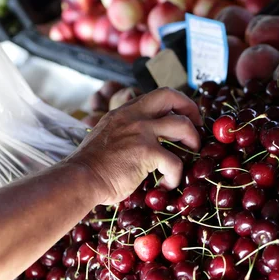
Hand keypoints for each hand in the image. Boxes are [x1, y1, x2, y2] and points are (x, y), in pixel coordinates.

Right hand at [66, 87, 201, 204]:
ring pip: (183, 126)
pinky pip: (175, 162)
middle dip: (191, 109)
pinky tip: (168, 184)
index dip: (177, 103)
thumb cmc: (92, 165)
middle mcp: (134, 116)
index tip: (185, 116)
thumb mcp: (108, 135)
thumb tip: (145, 139)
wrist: (80, 179)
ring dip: (193, 140)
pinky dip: (176, 176)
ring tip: (191, 155)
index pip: (158, 95)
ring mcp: (141, 132)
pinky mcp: (147, 152)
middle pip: (171, 96)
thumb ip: (126, 130)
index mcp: (125, 111)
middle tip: (197, 128)